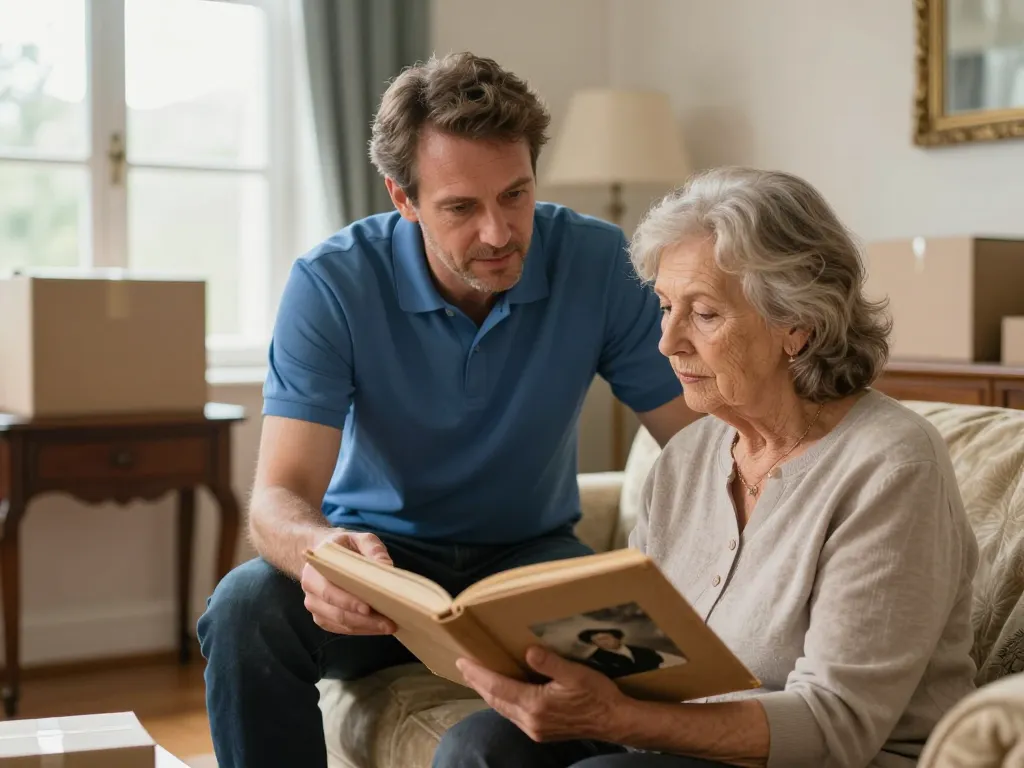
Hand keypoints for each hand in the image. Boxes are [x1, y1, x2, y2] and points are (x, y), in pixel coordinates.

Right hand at [300, 529, 397, 635]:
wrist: (326, 557)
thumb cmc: (344, 547)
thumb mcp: (359, 539)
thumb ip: (372, 548)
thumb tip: (386, 566)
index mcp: (313, 572)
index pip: (328, 591)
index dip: (348, 602)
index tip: (368, 608)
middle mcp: (311, 593)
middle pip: (337, 613)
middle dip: (364, 620)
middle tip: (389, 623)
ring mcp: (316, 608)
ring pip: (341, 624)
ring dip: (366, 627)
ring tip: (389, 626)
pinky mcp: (324, 619)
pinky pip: (343, 629)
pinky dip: (362, 630)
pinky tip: (379, 627)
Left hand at [456, 646, 630, 742]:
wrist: (615, 721)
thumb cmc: (597, 695)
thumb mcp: (575, 673)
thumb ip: (549, 663)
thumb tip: (528, 652)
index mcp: (535, 704)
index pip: (497, 687)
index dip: (478, 673)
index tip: (463, 662)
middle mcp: (530, 720)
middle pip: (495, 700)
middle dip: (478, 683)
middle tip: (464, 667)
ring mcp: (535, 729)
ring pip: (503, 709)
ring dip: (489, 693)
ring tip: (478, 678)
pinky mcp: (542, 733)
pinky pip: (513, 716)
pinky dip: (503, 702)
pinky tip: (503, 694)